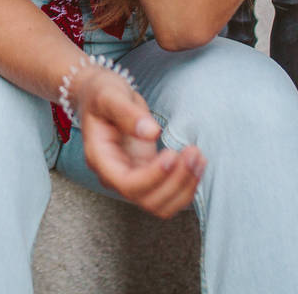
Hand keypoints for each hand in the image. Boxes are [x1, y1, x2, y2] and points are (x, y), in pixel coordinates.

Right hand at [71, 63, 204, 218]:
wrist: (98, 95)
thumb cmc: (100, 94)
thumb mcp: (108, 95)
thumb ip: (126, 113)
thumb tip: (151, 132)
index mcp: (101, 159)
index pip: (127, 184)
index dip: (153, 176)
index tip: (171, 154)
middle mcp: (115, 175)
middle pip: (147, 199)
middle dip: (175, 181)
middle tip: (193, 152)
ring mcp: (132, 177)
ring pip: (161, 204)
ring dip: (185, 187)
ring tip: (198, 157)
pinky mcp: (147, 173)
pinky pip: (169, 194)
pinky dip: (187, 185)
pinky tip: (197, 162)